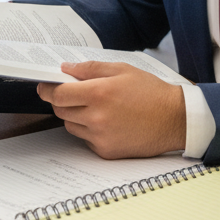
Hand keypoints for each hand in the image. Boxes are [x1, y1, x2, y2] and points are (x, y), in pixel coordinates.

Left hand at [37, 61, 185, 158]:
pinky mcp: (106, 151)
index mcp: (99, 93)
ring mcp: (100, 137)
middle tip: (75, 94)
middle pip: (60, 110)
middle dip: (63, 101)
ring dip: (76, 116)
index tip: (45, 87)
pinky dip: (90, 130)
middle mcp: (96, 117)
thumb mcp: (122, 70)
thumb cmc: (151, 92)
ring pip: (71, 125)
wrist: (175, 120)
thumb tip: (66, 68)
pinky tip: (108, 122)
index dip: (47, 89)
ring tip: (98, 108)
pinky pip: (86, 139)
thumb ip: (90, 68)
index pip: (58, 94)